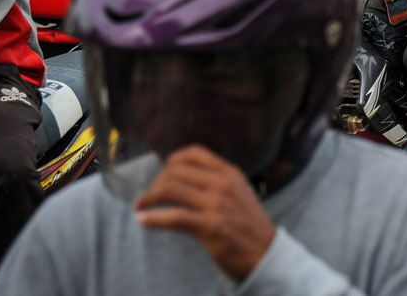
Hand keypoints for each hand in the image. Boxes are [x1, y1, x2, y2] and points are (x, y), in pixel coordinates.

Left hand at [134, 145, 275, 280]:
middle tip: (150, 196)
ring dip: (149, 197)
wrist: (266, 253)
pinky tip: (142, 220)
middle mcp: (222, 183)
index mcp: (229, 172)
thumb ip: (218, 181)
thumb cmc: (249, 225)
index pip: (194, 153)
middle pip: (176, 170)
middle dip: (156, 182)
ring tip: (141, 206)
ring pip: (170, 189)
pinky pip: (173, 217)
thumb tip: (185, 177)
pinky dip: (153, 218)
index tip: (162, 172)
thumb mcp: (239, 192)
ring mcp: (216, 204)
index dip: (172, 159)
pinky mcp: (209, 226)